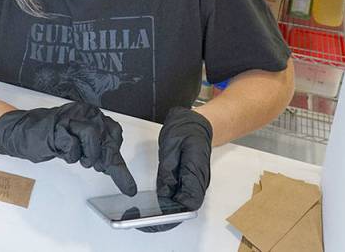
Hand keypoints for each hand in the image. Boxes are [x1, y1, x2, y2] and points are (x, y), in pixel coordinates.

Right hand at [0, 101, 136, 195]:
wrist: (22, 132)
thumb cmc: (51, 138)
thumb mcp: (79, 145)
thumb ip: (96, 152)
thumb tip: (113, 166)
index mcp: (91, 115)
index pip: (114, 133)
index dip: (116, 155)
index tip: (127, 183)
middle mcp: (84, 113)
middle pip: (107, 136)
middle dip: (106, 159)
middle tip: (100, 169)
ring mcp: (70, 118)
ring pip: (91, 136)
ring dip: (88, 155)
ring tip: (80, 159)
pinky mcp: (56, 127)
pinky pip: (71, 145)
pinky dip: (70, 155)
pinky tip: (63, 151)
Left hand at [140, 107, 212, 232]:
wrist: (197, 122)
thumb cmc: (187, 129)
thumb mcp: (172, 145)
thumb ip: (168, 169)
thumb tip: (164, 191)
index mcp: (196, 172)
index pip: (189, 203)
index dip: (174, 215)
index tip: (157, 219)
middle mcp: (198, 181)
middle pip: (186, 207)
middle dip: (168, 216)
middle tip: (147, 221)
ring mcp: (194, 181)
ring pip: (182, 203)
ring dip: (167, 210)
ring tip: (146, 214)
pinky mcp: (188, 180)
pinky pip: (179, 194)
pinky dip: (167, 201)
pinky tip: (154, 202)